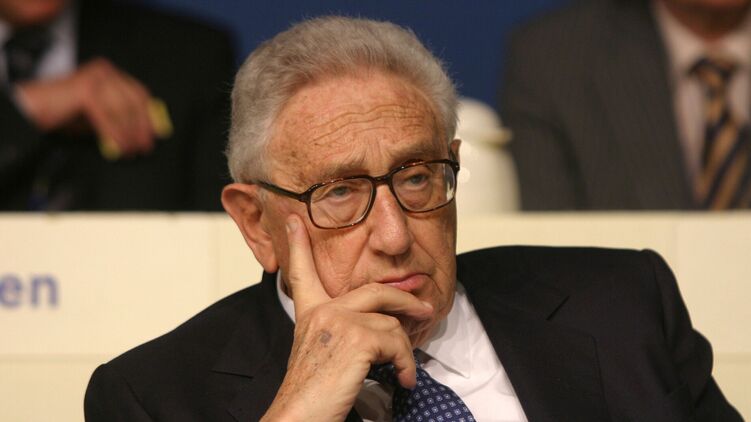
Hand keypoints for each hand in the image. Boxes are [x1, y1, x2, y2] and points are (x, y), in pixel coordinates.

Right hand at [15, 58, 155, 156]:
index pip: (139, 93)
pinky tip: (116, 147)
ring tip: (129, 151)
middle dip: (140, 128)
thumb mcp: (99, 114)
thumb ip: (119, 118)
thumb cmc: (63, 112)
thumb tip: (142, 132)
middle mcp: (105, 71)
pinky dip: (113, 135)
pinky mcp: (86, 90)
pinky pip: (107, 117)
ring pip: (122, 111)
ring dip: (127, 135)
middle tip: (143, 147)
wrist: (32, 109)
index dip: (148, 116)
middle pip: (133, 102)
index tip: (154, 134)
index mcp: (110, 73)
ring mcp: (95, 78)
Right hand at [261, 215, 433, 421]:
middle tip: (423, 308)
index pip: (302, 273)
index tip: (296, 222)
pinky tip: (403, 379)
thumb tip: (380, 329)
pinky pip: (396, 342)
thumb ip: (340, 333)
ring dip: (405, 351)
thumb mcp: (321, 354)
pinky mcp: (357, 337)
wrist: (299, 415)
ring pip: (391, 323)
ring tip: (405, 372)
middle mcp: (322, 311)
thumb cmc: (311, 393)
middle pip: (374, 290)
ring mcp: (339, 320)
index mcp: (310, 314)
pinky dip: (406, 363)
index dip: (297, 245)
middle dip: (404, 299)